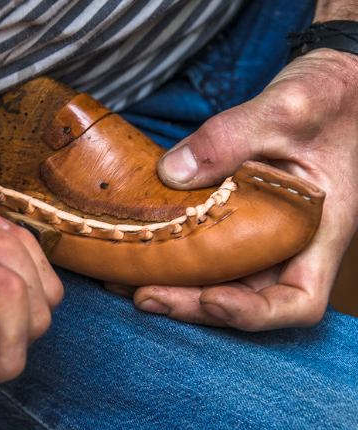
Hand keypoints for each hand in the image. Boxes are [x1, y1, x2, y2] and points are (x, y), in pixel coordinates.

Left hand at [127, 49, 357, 329]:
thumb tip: (173, 172)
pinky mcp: (237, 219)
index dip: (254, 314)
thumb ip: (232, 135)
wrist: (328, 89)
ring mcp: (262, 235)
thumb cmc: (327, 98)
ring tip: (126, 282)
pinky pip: (206, 250)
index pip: (300, 301)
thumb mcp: (287, 107)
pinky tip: (137, 250)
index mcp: (319, 230)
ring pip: (220, 280)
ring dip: (175, 287)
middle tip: (144, 295)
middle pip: (245, 299)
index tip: (212, 297)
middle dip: (193, 305)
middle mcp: (290, 243)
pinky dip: (174, 257)